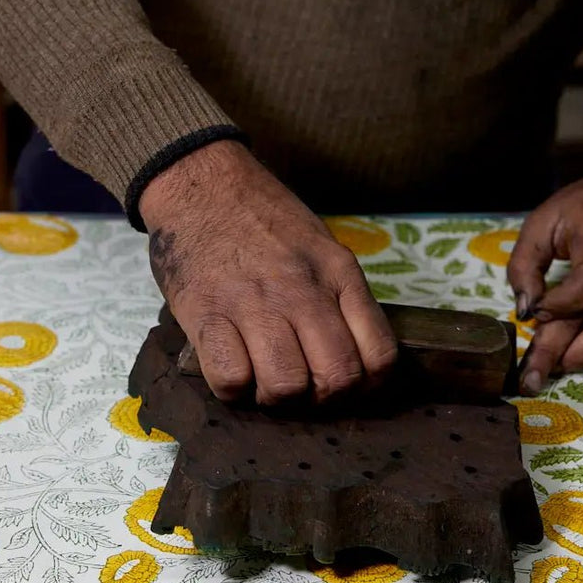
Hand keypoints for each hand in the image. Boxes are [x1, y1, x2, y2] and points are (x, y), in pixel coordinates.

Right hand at [139, 140, 396, 404]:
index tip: (348, 385)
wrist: (202, 183)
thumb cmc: (264, 218)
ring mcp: (255, 303)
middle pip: (336, 378)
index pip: (379, 354)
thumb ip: (340, 294)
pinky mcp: (207, 314)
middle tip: (303, 386)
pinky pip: (231, 380)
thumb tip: (354, 353)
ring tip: (264, 377)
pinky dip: (233, 388)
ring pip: (286, 386)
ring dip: (276, 397)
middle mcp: (304, 290)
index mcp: (338, 273)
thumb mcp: (321, 245)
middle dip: (322, 398)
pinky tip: (232, 367)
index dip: (367, 385)